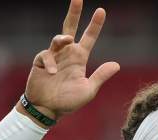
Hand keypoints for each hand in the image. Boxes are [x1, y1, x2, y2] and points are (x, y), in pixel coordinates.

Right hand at [21, 0, 119, 123]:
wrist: (47, 110)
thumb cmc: (68, 102)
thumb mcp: (88, 90)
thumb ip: (100, 76)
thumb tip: (117, 64)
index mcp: (79, 59)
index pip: (89, 38)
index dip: (95, 25)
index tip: (101, 11)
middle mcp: (67, 54)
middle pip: (70, 28)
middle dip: (74, 13)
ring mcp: (53, 57)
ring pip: (58, 39)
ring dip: (62, 38)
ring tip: (67, 41)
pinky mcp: (41, 62)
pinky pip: (46, 55)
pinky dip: (50, 61)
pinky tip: (52, 73)